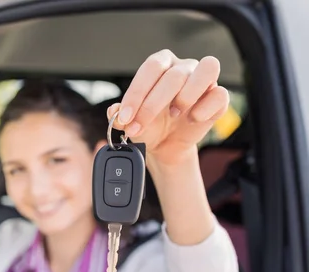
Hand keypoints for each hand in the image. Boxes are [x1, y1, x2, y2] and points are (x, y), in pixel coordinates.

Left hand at [107, 49, 228, 166]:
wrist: (166, 145)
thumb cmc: (149, 125)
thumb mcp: (131, 121)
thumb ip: (121, 115)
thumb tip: (114, 112)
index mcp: (161, 64)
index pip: (151, 67)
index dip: (137, 93)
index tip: (125, 117)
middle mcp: (183, 67)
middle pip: (174, 75)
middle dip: (152, 105)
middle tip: (138, 127)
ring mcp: (204, 80)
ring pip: (207, 69)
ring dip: (186, 96)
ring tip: (173, 114)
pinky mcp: (218, 97)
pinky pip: (220, 94)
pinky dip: (205, 109)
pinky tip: (191, 120)